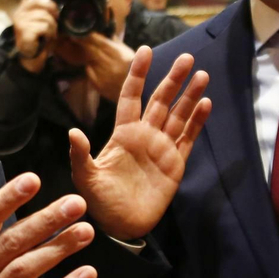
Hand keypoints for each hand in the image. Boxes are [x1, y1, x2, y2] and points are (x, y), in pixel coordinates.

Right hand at [12, 0, 59, 73]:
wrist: (32, 57)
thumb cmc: (40, 38)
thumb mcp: (44, 20)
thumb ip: (48, 9)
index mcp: (25, 7)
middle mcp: (20, 12)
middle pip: (39, 0)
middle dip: (52, 9)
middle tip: (56, 19)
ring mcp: (20, 21)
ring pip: (44, 16)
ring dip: (52, 26)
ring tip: (50, 33)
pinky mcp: (24, 31)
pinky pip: (43, 27)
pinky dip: (49, 33)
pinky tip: (46, 38)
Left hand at [69, 46, 210, 239]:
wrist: (120, 227)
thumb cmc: (98, 202)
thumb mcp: (85, 178)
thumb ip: (81, 155)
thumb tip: (73, 131)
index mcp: (123, 134)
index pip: (132, 96)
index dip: (138, 74)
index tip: (145, 51)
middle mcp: (145, 135)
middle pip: (161, 100)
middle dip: (173, 79)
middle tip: (186, 57)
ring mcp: (162, 148)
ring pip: (179, 115)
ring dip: (190, 96)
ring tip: (202, 75)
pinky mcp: (175, 163)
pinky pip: (188, 138)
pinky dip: (197, 121)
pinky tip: (205, 103)